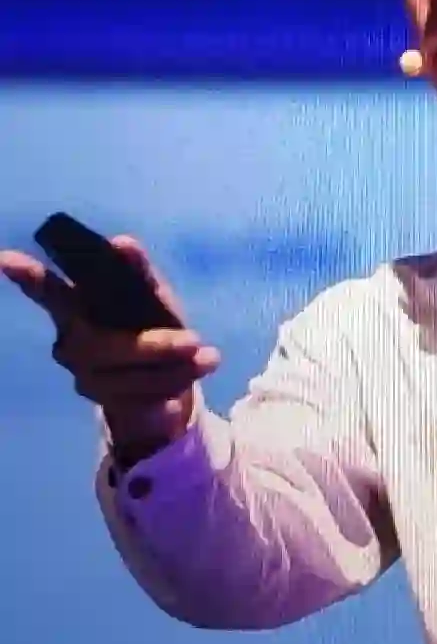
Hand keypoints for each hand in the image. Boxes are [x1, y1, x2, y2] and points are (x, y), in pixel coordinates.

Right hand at [0, 234, 219, 458]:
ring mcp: (81, 373)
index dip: (28, 276)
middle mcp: (69, 339)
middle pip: (105, 346)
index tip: (4, 260)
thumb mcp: (152, 295)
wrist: (160, 379)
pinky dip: (174, 384)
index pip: (48, 291)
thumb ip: (139, 272)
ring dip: (174, 368)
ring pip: (128, 375)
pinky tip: (192, 375)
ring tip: (209, 357)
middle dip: (155, 345)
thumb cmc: (149, 323)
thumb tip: (123, 243)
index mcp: (76, 305)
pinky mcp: (100, 400)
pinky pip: (139, 395)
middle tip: (195, 341)